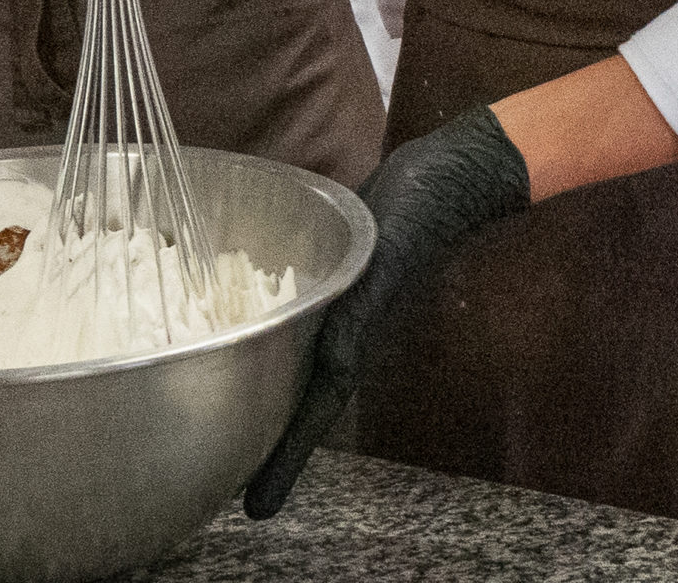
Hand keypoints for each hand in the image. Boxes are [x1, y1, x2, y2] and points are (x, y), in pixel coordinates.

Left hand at [242, 106, 531, 516]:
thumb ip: (364, 312)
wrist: (448, 171)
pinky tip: (246, 336)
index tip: (256, 508)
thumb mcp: (392, 256)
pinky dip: (266, 337)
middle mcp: (345, 332)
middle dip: (267, 443)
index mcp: (356, 337)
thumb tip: (336, 367)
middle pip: (298, 400)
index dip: (284, 460)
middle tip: (231, 484)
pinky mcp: (335, 280)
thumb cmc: (426, 208)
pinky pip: (294, 321)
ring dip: (266, 396)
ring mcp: (340, 308)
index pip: (313, 413)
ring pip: (293, 365)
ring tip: (229, 427)